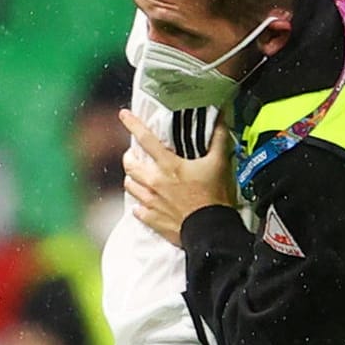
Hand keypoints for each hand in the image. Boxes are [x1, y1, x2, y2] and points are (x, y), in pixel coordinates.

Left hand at [120, 109, 233, 246]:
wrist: (210, 230)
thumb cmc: (214, 197)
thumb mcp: (219, 163)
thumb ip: (218, 138)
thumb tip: (221, 118)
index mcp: (169, 166)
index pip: (146, 139)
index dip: (133, 124)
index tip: (123, 115)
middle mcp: (155, 182)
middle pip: (130, 164)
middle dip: (130, 156)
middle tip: (135, 154)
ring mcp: (150, 201)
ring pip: (129, 185)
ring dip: (132, 178)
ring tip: (140, 177)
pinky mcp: (151, 218)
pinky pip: (136, 209)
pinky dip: (139, 204)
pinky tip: (147, 202)